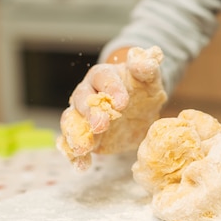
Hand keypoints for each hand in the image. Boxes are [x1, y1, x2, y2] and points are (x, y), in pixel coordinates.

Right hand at [58, 46, 166, 169]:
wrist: (138, 110)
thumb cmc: (142, 90)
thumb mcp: (149, 79)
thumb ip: (146, 68)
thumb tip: (143, 55)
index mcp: (103, 76)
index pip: (103, 79)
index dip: (111, 89)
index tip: (123, 103)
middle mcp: (87, 94)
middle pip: (82, 101)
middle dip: (90, 113)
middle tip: (101, 125)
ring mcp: (83, 117)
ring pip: (71, 122)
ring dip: (75, 135)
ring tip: (83, 148)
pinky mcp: (85, 136)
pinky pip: (73, 145)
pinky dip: (74, 156)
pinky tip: (81, 166)